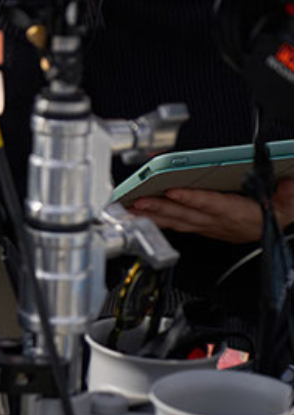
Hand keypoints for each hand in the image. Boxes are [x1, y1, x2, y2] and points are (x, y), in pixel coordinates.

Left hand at [131, 178, 293, 243]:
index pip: (213, 204)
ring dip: (154, 214)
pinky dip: (160, 220)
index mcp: (239, 214)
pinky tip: (143, 216)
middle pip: (187, 213)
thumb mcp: (289, 200)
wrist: (277, 230)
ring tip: (131, 207)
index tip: (172, 191)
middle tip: (136, 200)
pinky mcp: (203, 228)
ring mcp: (210, 227)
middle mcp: (220, 222)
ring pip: (178, 220)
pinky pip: (178, 225)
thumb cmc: (277, 211)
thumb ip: (289, 192)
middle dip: (160, 207)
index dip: (192, 199)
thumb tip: (289, 183)